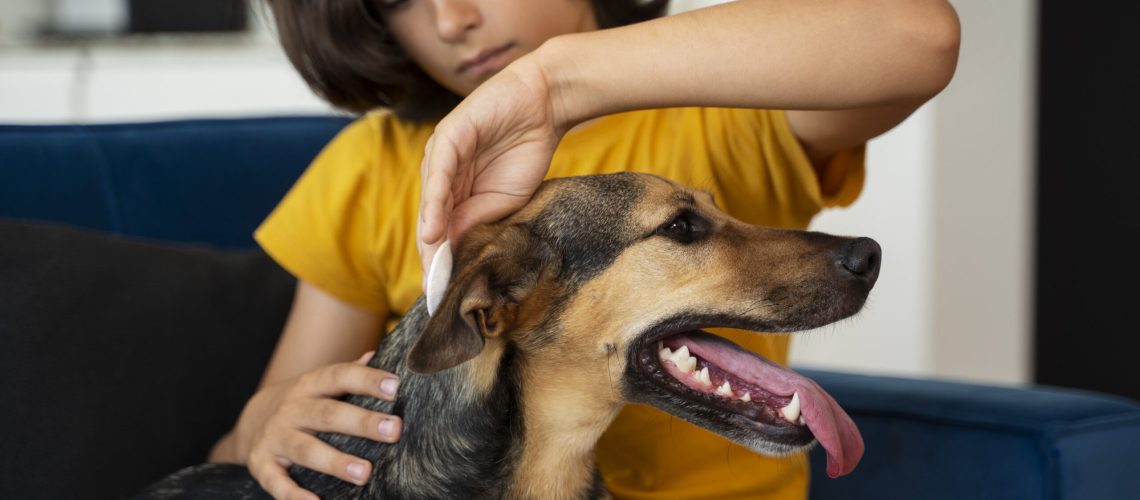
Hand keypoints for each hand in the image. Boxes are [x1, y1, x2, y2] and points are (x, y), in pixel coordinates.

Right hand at [208, 352, 401, 499]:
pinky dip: (293, 495)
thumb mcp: (320, 383)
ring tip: (364, 473)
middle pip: (327, 414)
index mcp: (310, 385)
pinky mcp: (261, 464)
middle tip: (393, 431)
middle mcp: (291, 409)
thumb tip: (377, 354)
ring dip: (335, 461)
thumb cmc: (302, 403)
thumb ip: (348, 373)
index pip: (340, 376)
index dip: (367, 380)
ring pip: (305, 449)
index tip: (396, 387)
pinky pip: (277, 482)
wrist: (250, 421)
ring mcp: (275, 437)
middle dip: (361, 423)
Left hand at [417, 56, 568, 280]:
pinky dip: (435, 204)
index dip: (440, 260)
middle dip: (431, 256)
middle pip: (429, 221)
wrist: (544, 105)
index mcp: (454, 190)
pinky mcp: (448, 138)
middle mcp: (441, 174)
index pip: (440, 230)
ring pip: (429, 202)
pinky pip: (438, 175)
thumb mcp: (503, 199)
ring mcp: (441, 155)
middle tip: (433, 289)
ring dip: (428, 237)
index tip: (441, 292)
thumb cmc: (527, 150)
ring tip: (431, 269)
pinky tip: (433, 230)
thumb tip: (454, 252)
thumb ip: (478, 220)